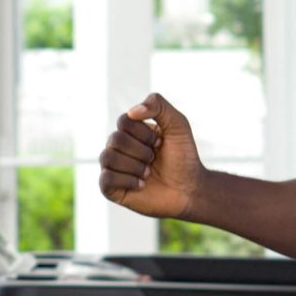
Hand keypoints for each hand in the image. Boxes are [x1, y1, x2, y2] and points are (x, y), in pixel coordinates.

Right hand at [98, 92, 205, 219]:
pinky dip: (127, 181)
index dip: (144, 133)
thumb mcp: (178, 124)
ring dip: (135, 166)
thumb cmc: (183, 157)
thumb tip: (132, 112)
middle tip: (154, 159)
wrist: (189, 190)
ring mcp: (113, 167)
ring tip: (148, 173)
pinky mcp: (110, 188)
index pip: (123, 121)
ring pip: (108, 157)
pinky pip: (106, 179)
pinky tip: (141, 185)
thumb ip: (158, 106)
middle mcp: (118, 147)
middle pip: (115, 139)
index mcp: (130, 130)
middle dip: (142, 151)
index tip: (160, 143)